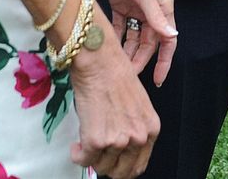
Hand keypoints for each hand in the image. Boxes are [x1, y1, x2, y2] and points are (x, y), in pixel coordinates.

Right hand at [69, 10, 160, 178]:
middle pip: (121, 172)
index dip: (123, 168)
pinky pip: (84, 160)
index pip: (139, 166)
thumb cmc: (114, 72)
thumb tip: (120, 146)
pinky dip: (77, 155)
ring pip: (101, 167)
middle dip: (107, 166)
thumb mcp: (135, 103)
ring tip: (86, 143)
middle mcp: (137, 138)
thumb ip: (132, 127)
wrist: (99, 60)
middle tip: (98, 156)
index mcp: (150, 129)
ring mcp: (118, 141)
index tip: (114, 164)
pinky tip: (77, 145)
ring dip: (92, 158)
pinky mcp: (96, 141)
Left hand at [89, 0, 176, 87]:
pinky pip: (121, 27)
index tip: (157, 80)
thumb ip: (156, 16)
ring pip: (134, 37)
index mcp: (163, 5)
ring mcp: (135, 6)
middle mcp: (151, 7)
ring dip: (128, 52)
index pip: (168, 39)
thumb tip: (172, 37)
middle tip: (128, 77)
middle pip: (149, 42)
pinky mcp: (120, 2)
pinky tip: (110, 49)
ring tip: (118, 68)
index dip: (164, 61)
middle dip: (141, 60)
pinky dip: (118, 38)